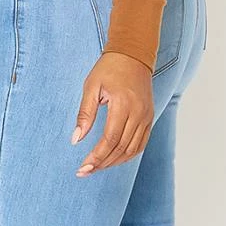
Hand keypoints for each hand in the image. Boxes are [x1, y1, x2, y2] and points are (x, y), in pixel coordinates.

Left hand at [71, 52, 153, 175]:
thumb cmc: (109, 68)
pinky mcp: (150, 118)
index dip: (96, 156)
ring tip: (96, 167)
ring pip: (132, 149)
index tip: (83, 167)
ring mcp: (147, 116)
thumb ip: (84, 114)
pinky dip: (128, 155)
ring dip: (114, 162)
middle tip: (85, 172)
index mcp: (123, 104)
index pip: (110, 139)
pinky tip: (114, 159)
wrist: (133, 54)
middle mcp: (138, 113)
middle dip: (102, 163)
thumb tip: (75, 139)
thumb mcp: (91, 87)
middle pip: (121, 148)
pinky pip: (141, 143)